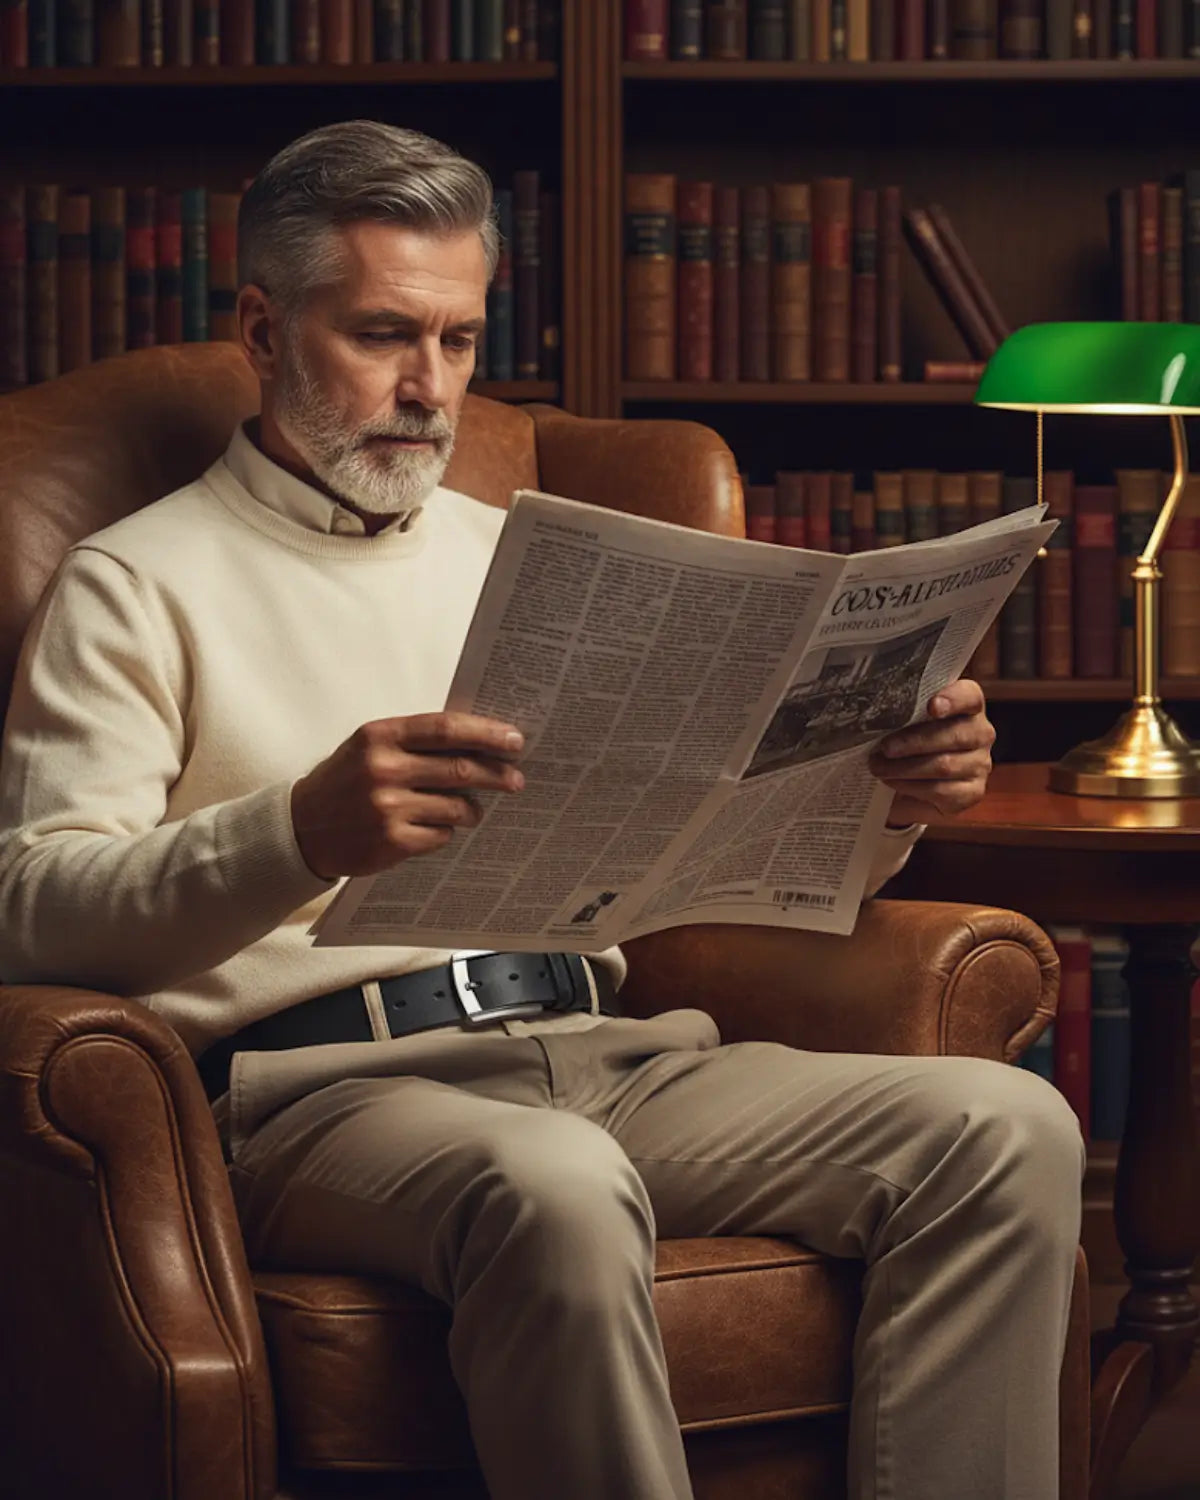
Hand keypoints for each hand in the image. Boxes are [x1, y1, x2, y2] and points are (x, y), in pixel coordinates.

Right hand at [291, 711, 524, 879]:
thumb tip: (479, 742)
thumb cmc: (346, 781)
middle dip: (497, 775)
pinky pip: (441, 836)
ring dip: (473, 810)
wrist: (301, 828)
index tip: (515, 740)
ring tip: (474, 810)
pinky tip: (437, 828)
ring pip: (456, 807)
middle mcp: (383, 769)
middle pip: (460, 769)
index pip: (446, 729)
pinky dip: (447, 832)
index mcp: (380, 736)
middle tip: (516, 780)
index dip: (486, 734)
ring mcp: (386, 808)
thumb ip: (416, 741)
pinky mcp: (390, 842)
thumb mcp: (371, 747)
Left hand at [868, 679, 994, 826]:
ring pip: (944, 765)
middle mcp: (981, 733)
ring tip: (878, 767)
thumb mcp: (907, 721)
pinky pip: (941, 790)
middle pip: (955, 735)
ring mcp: (979, 764)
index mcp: (968, 706)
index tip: (932, 706)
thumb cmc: (909, 742)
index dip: (953, 699)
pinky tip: (893, 781)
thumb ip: (903, 711)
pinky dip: (911, 786)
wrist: (913, 782)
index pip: (969, 696)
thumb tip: (876, 712)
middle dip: (914, 742)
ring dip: (905, 767)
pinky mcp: (971, 792)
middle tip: (885, 748)